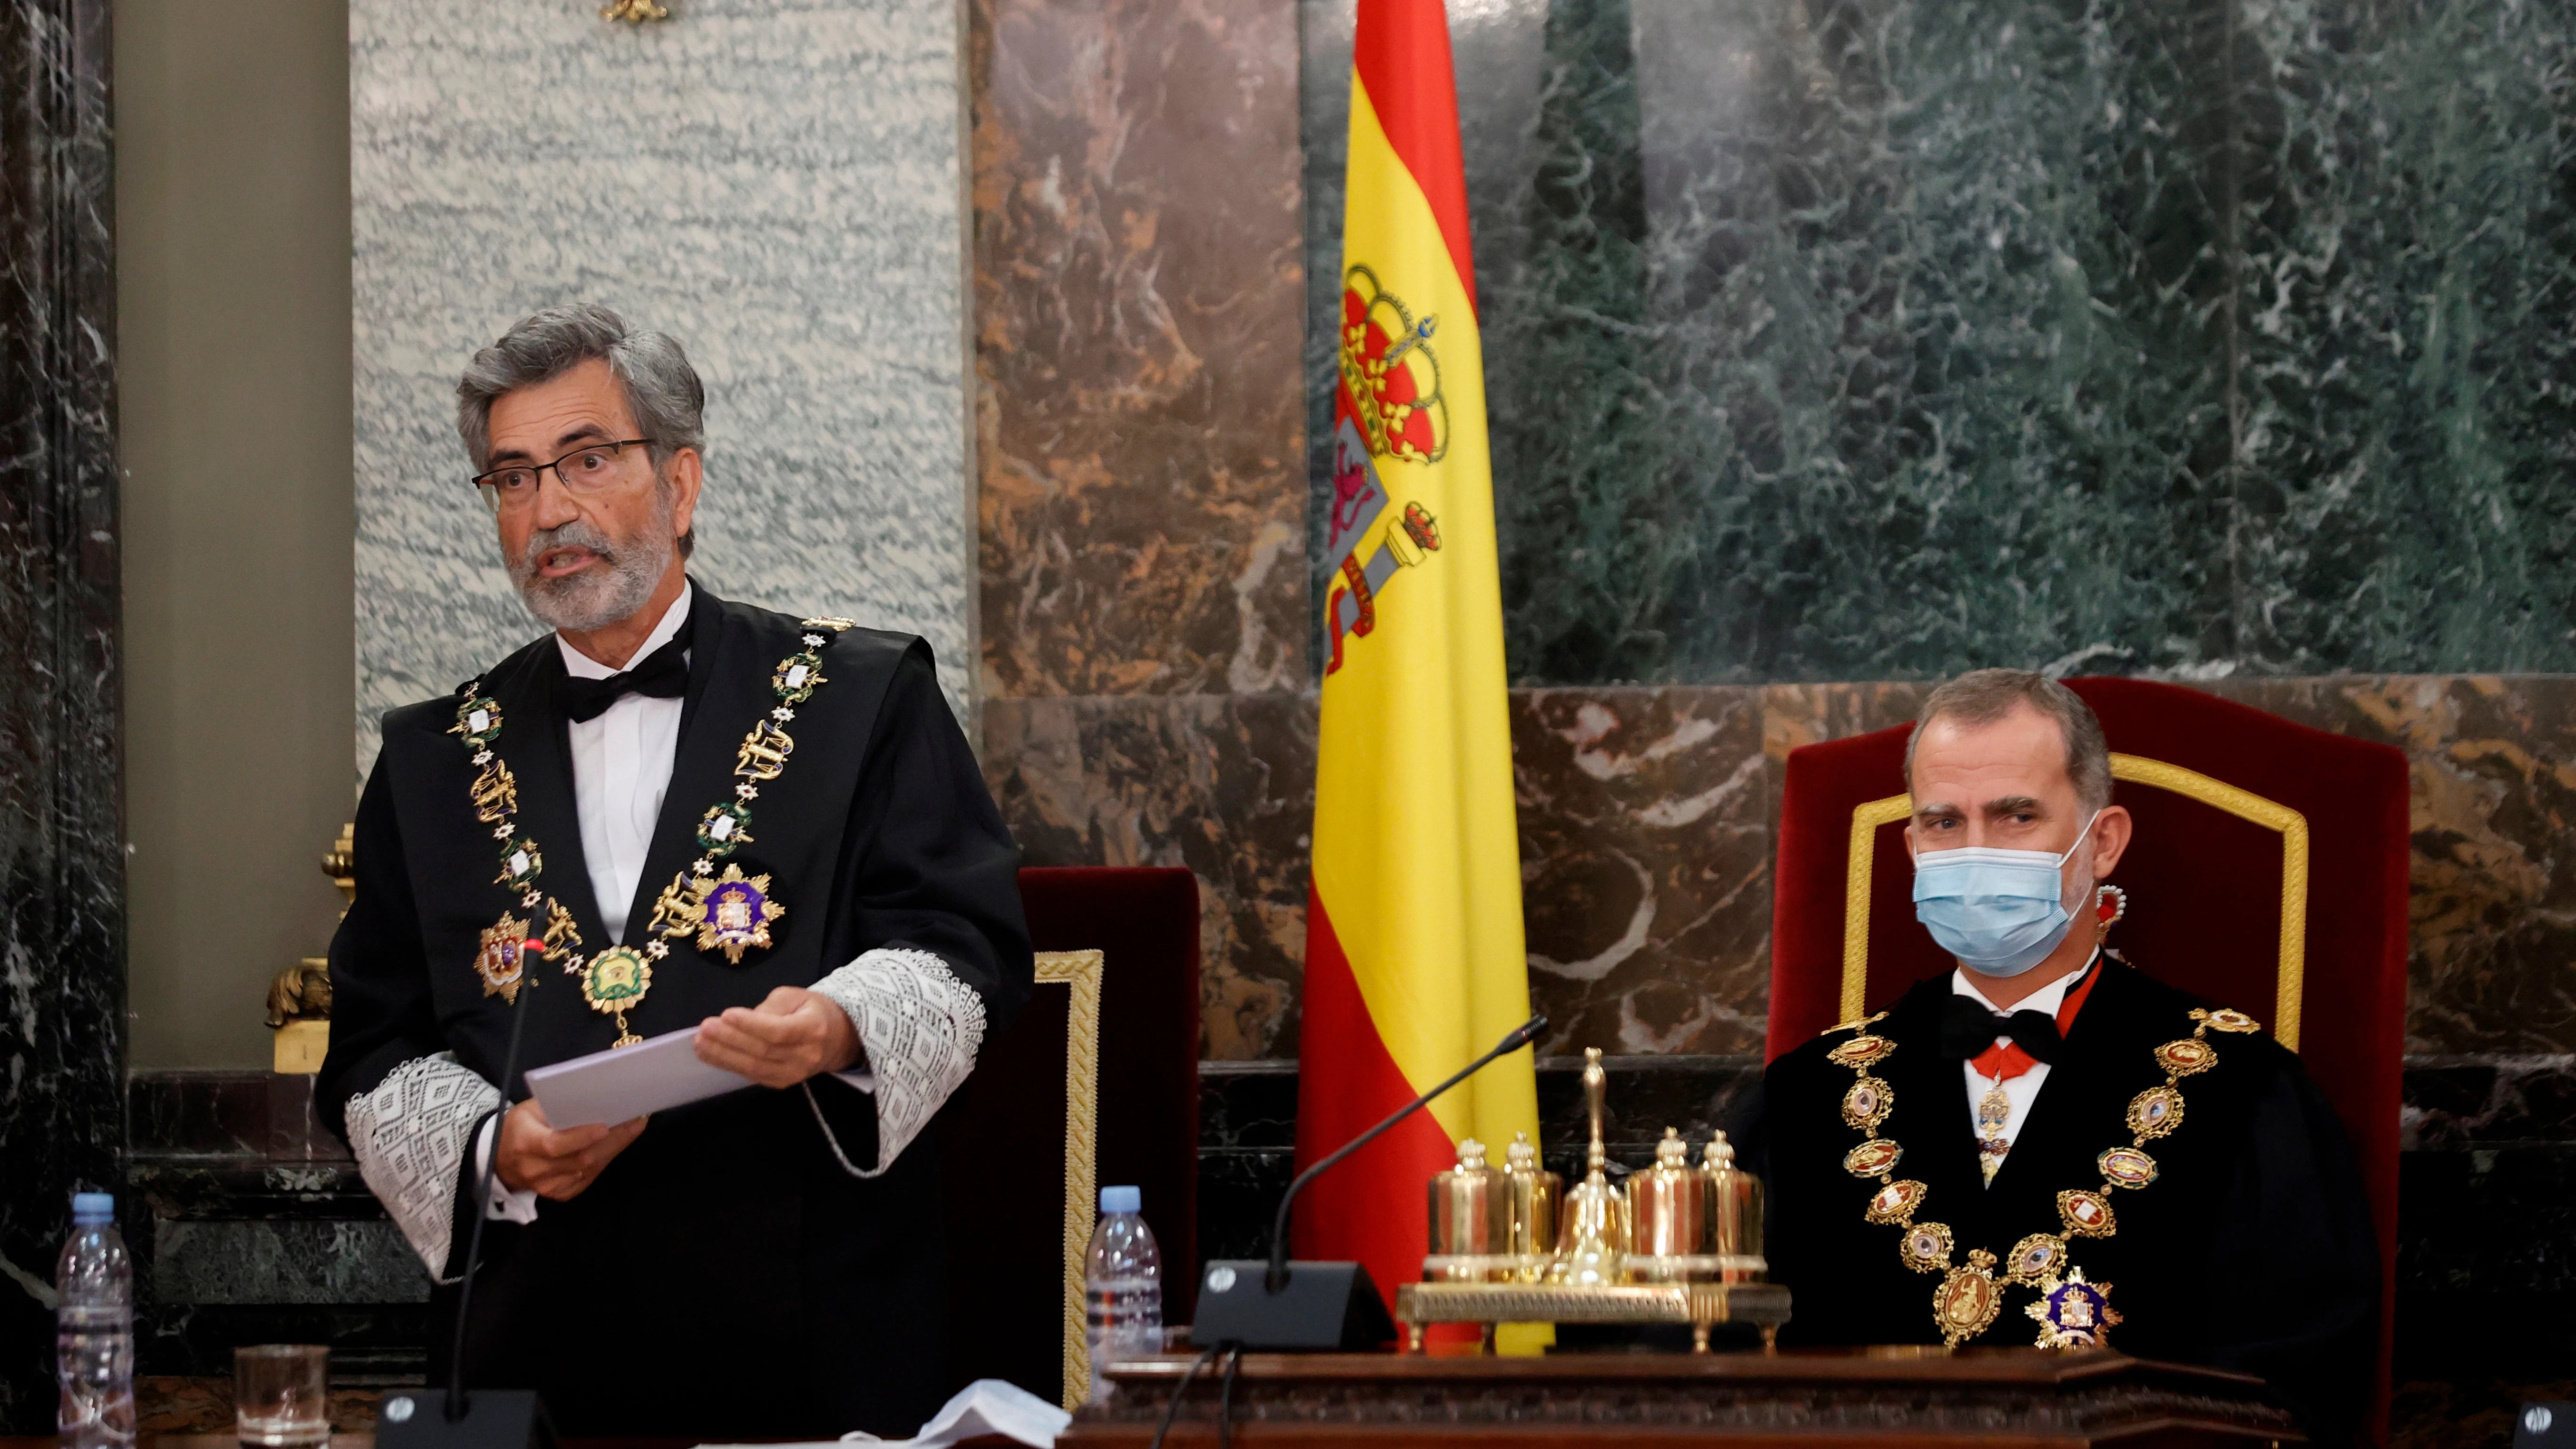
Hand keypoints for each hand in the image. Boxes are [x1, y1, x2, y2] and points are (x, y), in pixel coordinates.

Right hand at [493, 1097, 645, 1200]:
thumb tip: (595, 1098)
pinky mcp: (559, 1194)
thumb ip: (556, 1107)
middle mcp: (536, 1169)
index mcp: (525, 1143)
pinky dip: (604, 1161)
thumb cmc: (519, 1126)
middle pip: (581, 1159)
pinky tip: (616, 1145)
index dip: (582, 1137)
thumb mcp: (529, 1110)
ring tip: (633, 1128)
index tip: (607, 1125)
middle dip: (613, 1140)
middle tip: (636, 1122)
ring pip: (589, 1169)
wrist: (500, 1159)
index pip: (555, 1145)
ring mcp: (548, 1186)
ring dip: (614, 1149)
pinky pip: (588, 1178)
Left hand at [693, 985, 861, 1088]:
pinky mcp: (782, 1083)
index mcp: (813, 1029)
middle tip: (705, 1028)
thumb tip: (743, 1021)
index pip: (779, 1031)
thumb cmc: (814, 1011)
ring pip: (754, 1067)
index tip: (726, 1014)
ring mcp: (794, 1074)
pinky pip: (752, 1075)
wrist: (838, 1039)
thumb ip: (771, 1007)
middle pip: (763, 1051)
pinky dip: (729, 1065)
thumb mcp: (797, 996)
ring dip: (723, 1056)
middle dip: (730, 1040)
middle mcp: (805, 1056)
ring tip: (700, 1043)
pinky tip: (710, 1055)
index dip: (751, 1025)